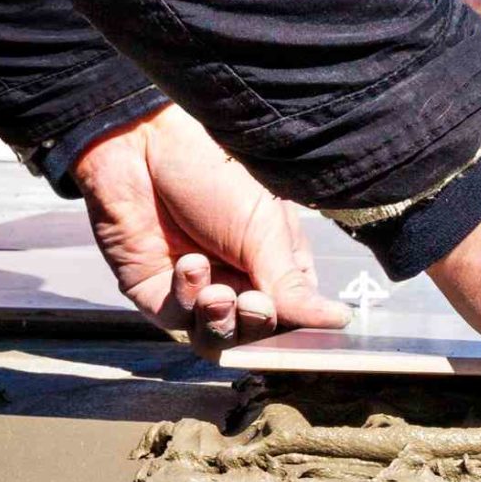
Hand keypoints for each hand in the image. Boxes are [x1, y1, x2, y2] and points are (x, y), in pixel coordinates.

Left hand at [70, 104, 347, 343]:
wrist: (141, 143)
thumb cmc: (212, 171)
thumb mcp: (264, 228)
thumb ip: (292, 284)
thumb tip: (339, 320)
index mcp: (275, 263)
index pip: (295, 315)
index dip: (296, 327)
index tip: (299, 328)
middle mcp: (238, 281)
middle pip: (256, 335)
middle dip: (256, 326)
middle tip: (255, 303)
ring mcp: (196, 290)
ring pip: (216, 338)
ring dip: (221, 323)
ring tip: (219, 294)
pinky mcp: (155, 292)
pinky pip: (178, 319)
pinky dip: (187, 297)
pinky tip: (189, 264)